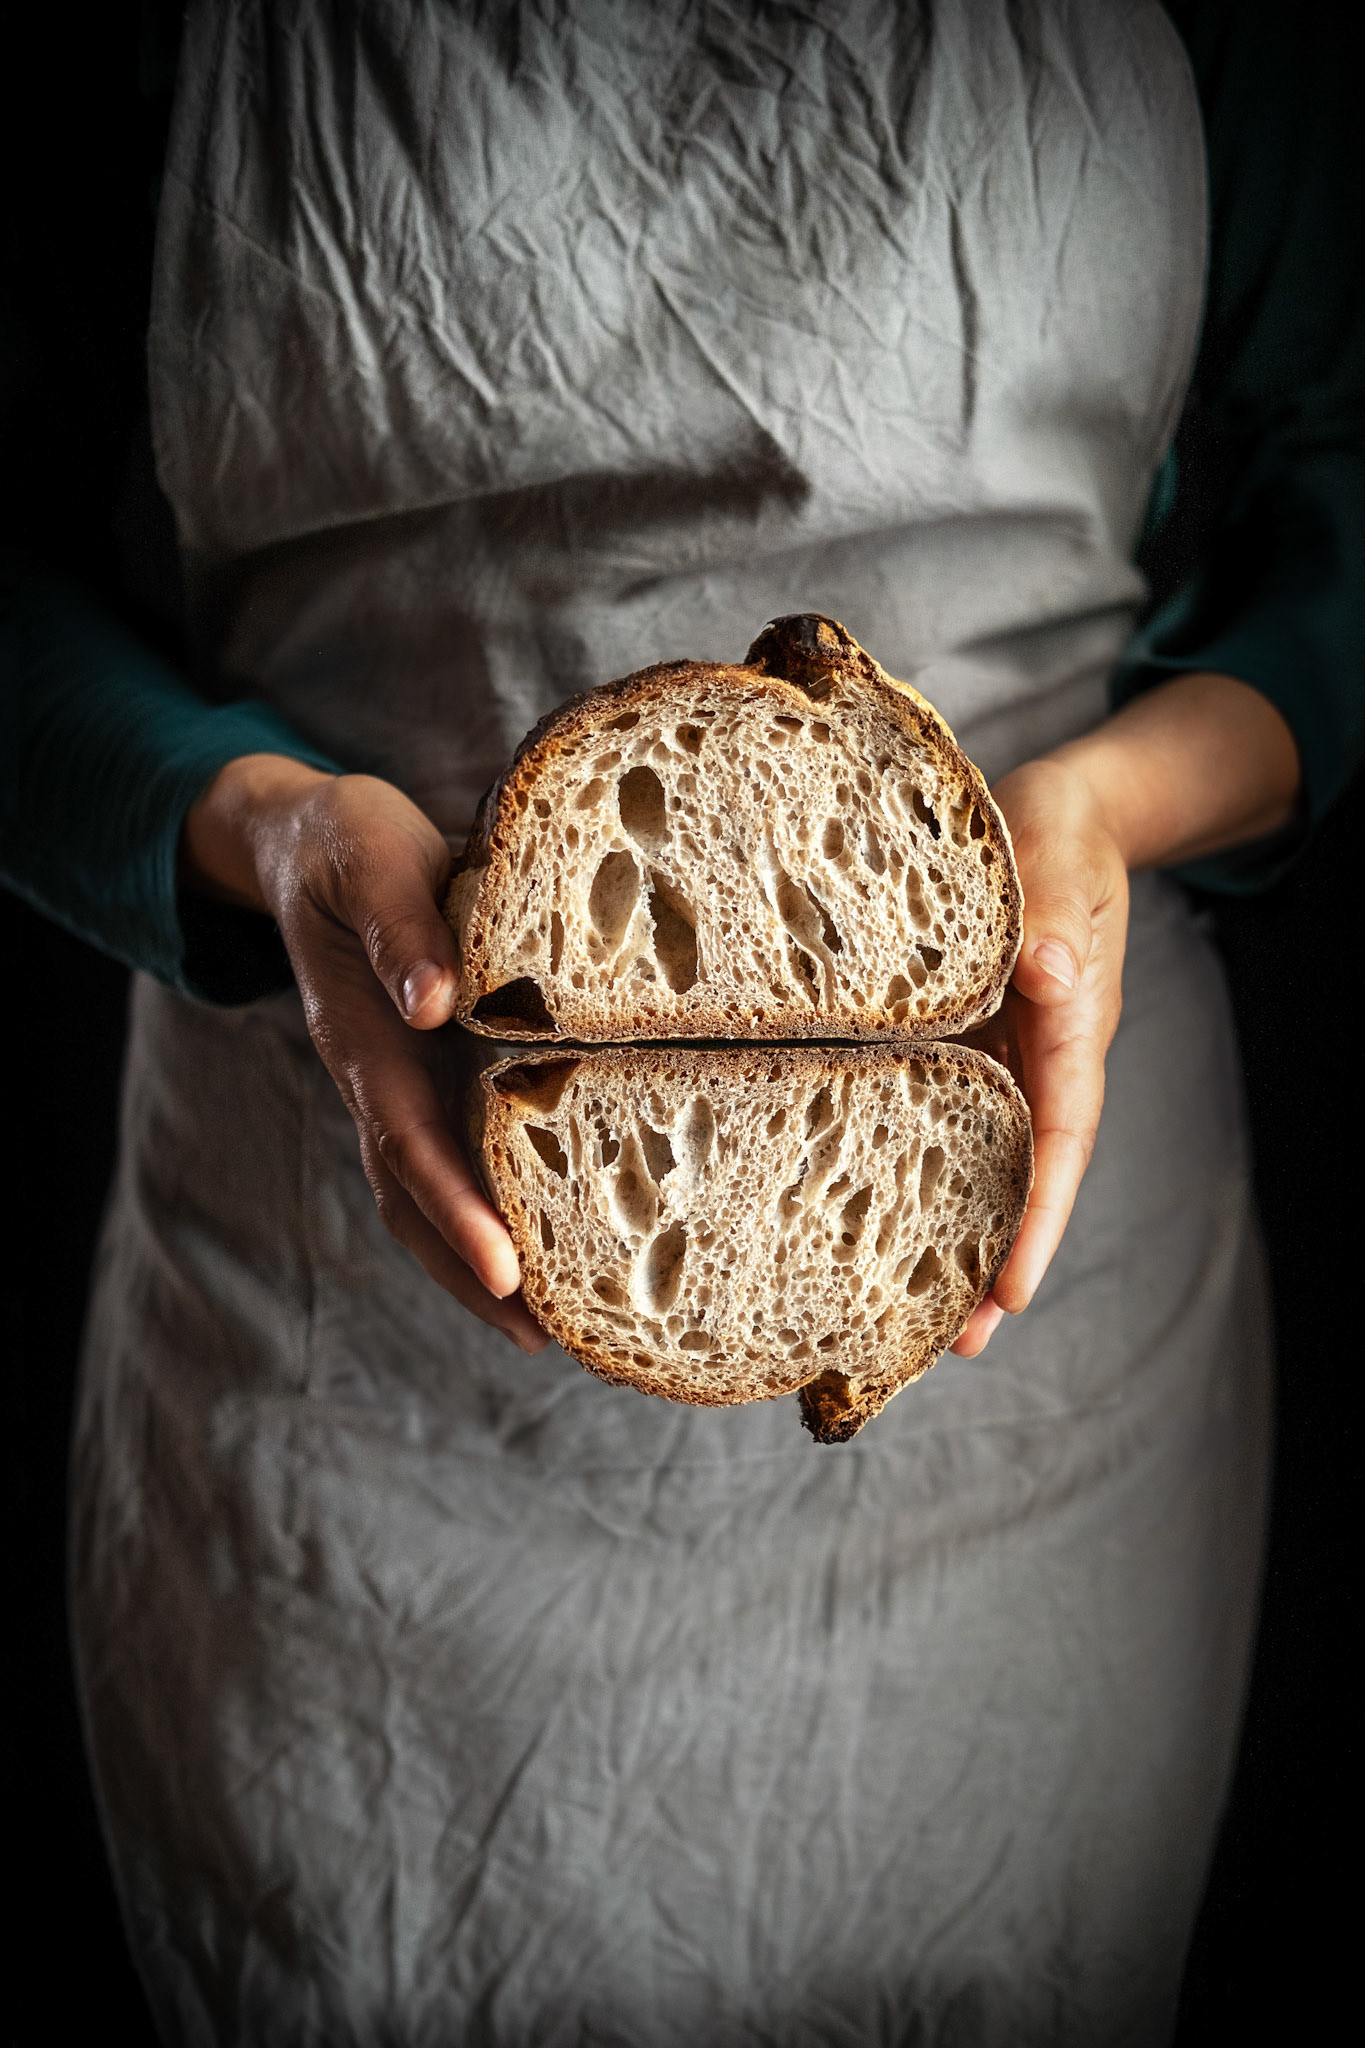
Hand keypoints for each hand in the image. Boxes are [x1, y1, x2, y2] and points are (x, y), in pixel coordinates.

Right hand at [182, 757, 548, 1351]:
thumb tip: (432, 1004)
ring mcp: (401, 1082)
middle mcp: (380, 1077)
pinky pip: (458, 1153)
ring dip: (482, 1261)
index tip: (505, 1272)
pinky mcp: (431, 1070)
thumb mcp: (373, 858)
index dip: (456, 1212)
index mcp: (364, 1038)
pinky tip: (555, 1237)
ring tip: (555, 1324)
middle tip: (545, 1338)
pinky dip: (494, 1206)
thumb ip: (399, 927)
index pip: (410, 1143)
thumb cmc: (351, 841)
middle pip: (417, 1198)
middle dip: (473, 1274)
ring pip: (433, 1190)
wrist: (313, 835)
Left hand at [949, 671, 1299, 1357]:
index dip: (1038, 1215)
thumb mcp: (1059, 857)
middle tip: (960, 1346)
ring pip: (982, 1161)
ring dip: (955, 1235)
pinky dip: (915, 1174)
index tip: (1014, 1287)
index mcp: (1070, 1026)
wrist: (1053, 808)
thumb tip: (1048, 976)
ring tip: (914, 1318)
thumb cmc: (1056, 828)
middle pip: (1023, 1175)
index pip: (1061, 1136)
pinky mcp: (960, 1043)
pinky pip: (940, 1119)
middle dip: (997, 1261)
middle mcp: (1037, 1058)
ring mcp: (1000, 1057)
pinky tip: (867, 1216)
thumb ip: (1056, 915)